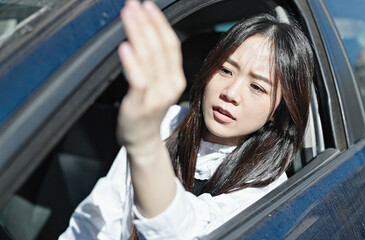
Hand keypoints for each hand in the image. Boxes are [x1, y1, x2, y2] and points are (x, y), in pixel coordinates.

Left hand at [117, 0, 185, 150]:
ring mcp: (157, 95)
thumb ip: (155, 63)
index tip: (149, 6)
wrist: (142, 139)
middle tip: (135, 4)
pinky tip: (125, 46)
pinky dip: (132, 62)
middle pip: (160, 47)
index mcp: (176, 78)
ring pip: (149, 58)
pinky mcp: (141, 104)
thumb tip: (145, 35)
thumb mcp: (157, 84)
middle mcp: (170, 85)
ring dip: (138, 33)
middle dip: (147, 23)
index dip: (160, 24)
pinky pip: (138, 79)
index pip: (171, 45)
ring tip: (129, 15)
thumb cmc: (146, 109)